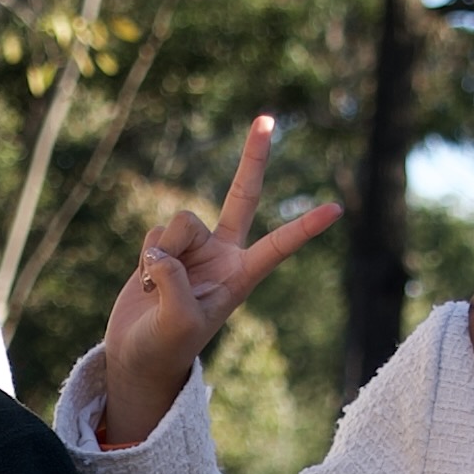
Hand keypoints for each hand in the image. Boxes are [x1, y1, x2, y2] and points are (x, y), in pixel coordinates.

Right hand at [86, 117, 342, 451]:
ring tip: (159, 285)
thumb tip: (163, 249)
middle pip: (241, 195)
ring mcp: (195, 247)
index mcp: (241, 276)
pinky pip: (155, 232)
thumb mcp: (178, 322)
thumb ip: (174, 281)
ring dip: (165, 250)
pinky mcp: (166, 245)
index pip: (277, 247)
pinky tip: (147, 279)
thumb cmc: (165, 347)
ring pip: (181, 221)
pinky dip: (146, 254)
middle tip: (266, 118)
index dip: (304, 228)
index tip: (336, 210)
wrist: (137, 355)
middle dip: (253, 158)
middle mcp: (223, 254)